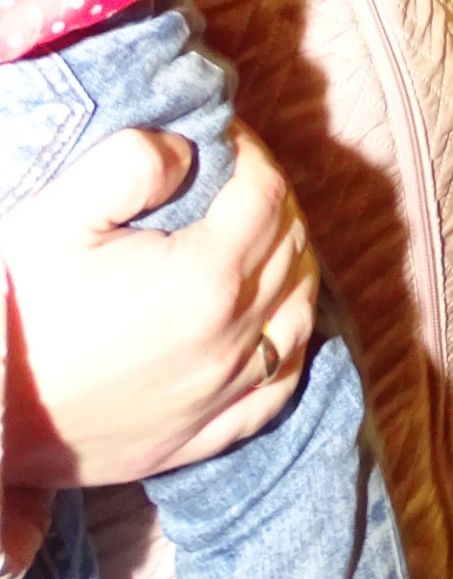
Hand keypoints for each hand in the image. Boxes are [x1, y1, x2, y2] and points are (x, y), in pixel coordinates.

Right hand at [2, 123, 318, 488]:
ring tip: (263, 240)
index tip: (226, 139)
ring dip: (293, 267)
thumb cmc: (13, 307)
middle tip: (239, 180)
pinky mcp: (198, 440)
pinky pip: (278, 389)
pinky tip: (274, 326)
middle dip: (274, 202)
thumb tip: (189, 152)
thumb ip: (132, 162)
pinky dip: (290, 347)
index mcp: (204, 278)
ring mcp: (219, 397)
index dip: (253, 154)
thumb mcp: (58, 213)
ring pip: (298, 316)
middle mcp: (229, 341)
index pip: (266, 196)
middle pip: (290, 250)